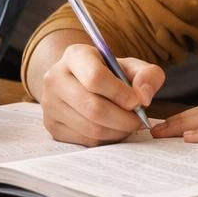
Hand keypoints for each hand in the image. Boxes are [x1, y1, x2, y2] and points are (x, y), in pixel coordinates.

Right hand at [38, 43, 163, 145]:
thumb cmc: (110, 73)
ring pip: (90, 128)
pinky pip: (85, 141)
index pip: (95, 78)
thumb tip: (144, 98)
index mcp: (74, 55)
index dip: (120, 94)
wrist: (79, 81)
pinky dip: (106, 139)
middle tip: (139, 120)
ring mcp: (49, 104)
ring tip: (129, 124)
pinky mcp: (52, 126)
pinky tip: (114, 129)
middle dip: (124, 119)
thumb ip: (147, 76)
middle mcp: (55, 78)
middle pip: (93, 108)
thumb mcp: (131, 67)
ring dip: (118, 131)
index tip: (138, 102)